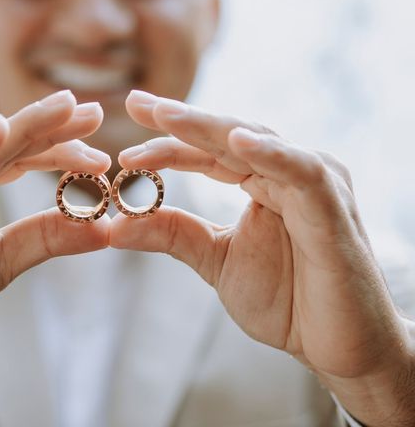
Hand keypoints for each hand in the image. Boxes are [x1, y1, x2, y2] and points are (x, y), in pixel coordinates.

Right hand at [0, 91, 110, 424]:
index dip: (58, 148)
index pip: (16, 158)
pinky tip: (1, 131)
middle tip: (93, 111)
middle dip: (50, 126)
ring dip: (23, 128)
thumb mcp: (0, 264)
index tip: (100, 147)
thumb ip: (44, 239)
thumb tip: (105, 227)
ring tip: (64, 108)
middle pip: (2, 145)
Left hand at [111, 90, 414, 425]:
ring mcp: (312, 184)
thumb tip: (114, 225)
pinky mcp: (333, 207)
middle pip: (227, 135)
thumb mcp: (216, 260)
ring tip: (166, 115)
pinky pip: (301, 171)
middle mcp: (286, 173)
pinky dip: (271, 153)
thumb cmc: (288, 301)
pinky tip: (236, 141)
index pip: (206, 151)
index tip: (126, 130)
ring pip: (258, 142)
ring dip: (210, 127)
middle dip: (180, 119)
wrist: (336, 348)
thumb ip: (173, 236)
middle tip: (139, 102)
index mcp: (260, 182)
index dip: (166, 140)